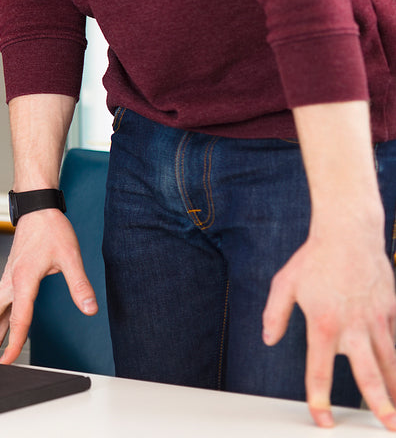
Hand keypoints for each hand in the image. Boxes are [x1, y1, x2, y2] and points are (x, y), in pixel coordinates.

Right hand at [0, 209, 96, 362]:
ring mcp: (7, 278)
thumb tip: (89, 308)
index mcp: (23, 278)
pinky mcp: (10, 276)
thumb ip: (79, 285)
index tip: (10, 359)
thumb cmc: (52, 230)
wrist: (38, 209)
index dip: (14, 341)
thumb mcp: (71, 257)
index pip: (18, 317)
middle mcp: (10, 280)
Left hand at [263, 219, 395, 429]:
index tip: (323, 420)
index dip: (320, 399)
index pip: (320, 370)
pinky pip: (395, 343)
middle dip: (379, 404)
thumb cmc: (314, 259)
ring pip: (390, 363)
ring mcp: (377, 320)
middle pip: (368, 374)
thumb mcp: (285, 284)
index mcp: (323, 324)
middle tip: (387, 427)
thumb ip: (275, 314)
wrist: (349, 234)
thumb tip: (269, 339)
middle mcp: (353, 327)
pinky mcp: (391, 312)